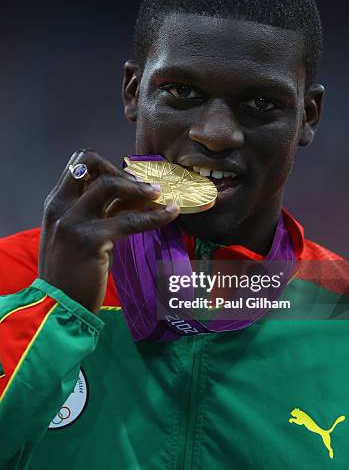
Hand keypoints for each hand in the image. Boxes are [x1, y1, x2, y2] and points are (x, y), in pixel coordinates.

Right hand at [38, 149, 179, 312]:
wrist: (58, 307)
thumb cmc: (70, 273)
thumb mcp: (76, 235)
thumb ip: (96, 213)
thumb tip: (130, 196)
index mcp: (56, 203)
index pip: (79, 163)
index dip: (106, 166)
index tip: (127, 181)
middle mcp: (60, 206)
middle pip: (90, 162)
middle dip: (120, 170)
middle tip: (144, 187)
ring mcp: (73, 221)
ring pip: (110, 185)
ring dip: (139, 187)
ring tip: (160, 195)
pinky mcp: (91, 239)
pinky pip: (130, 220)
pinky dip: (154, 215)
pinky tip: (171, 214)